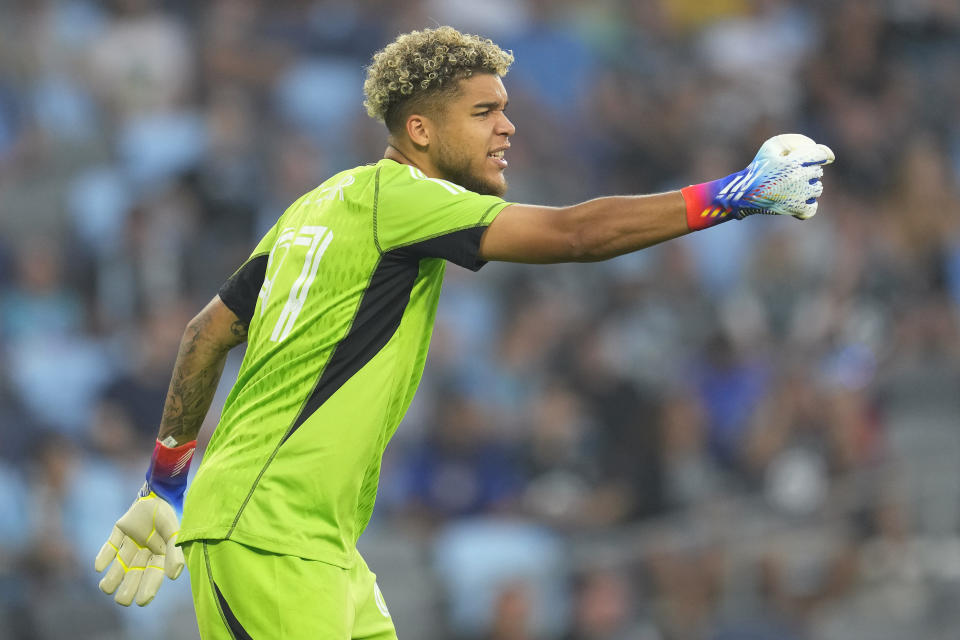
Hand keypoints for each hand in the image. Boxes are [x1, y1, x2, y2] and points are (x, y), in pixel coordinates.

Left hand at [94, 486, 184, 605]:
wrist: (158, 491)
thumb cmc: (169, 514)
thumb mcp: (175, 533)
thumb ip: (174, 553)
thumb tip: (173, 576)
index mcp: (160, 553)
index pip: (153, 574)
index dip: (148, 588)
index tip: (142, 602)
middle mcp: (145, 550)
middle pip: (135, 573)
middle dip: (128, 587)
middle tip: (122, 601)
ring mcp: (132, 541)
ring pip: (121, 563)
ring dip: (113, 576)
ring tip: (105, 588)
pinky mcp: (120, 530)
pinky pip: (111, 545)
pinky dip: (104, 555)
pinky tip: (99, 567)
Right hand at [682, 134, 834, 229]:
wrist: (743, 193)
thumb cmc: (758, 169)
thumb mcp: (770, 147)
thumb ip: (793, 141)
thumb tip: (819, 149)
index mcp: (793, 161)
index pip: (820, 155)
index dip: (815, 157)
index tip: (806, 160)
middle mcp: (798, 178)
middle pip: (818, 172)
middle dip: (808, 172)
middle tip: (791, 175)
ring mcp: (798, 194)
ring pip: (817, 190)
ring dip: (808, 188)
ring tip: (793, 188)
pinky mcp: (795, 209)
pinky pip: (812, 208)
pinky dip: (807, 206)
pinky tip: (798, 202)